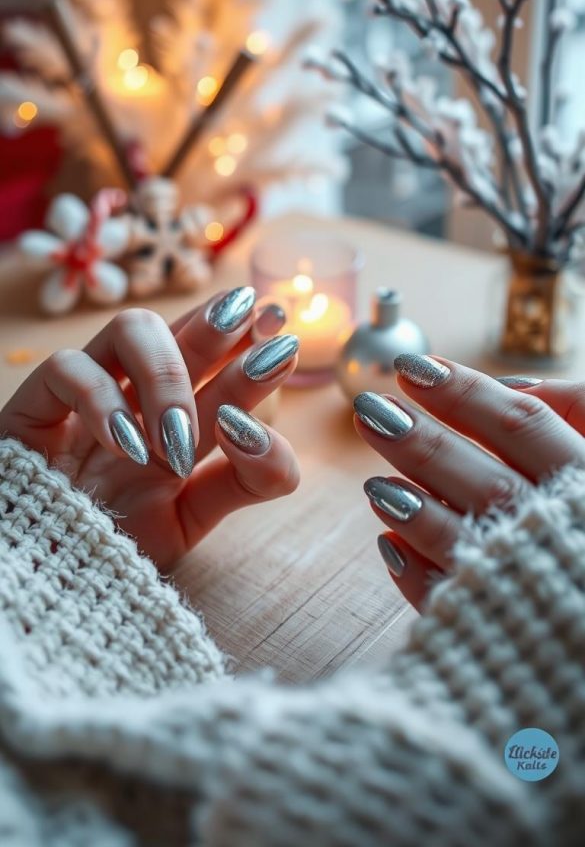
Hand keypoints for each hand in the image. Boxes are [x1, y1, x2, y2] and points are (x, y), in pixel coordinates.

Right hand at [0, 289, 298, 570]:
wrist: (45, 584)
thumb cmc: (118, 546)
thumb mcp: (195, 516)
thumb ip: (246, 479)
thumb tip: (264, 429)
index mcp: (178, 416)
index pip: (217, 357)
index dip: (248, 335)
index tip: (279, 329)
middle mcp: (138, 396)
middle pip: (182, 332)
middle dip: (220, 324)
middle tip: (252, 320)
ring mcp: (90, 394)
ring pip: (132, 328)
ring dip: (168, 375)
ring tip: (178, 439)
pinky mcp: (37, 403)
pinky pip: (68, 367)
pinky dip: (104, 401)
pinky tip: (128, 447)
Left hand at [354, 355, 584, 609]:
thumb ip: (582, 410)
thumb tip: (515, 388)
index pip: (522, 424)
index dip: (465, 392)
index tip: (412, 366)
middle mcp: (562, 535)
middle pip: (483, 476)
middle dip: (422, 439)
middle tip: (371, 409)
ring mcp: (532, 588)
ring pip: (463, 538)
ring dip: (409, 503)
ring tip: (373, 480)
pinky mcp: (507, 637)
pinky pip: (453, 603)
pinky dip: (418, 573)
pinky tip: (389, 544)